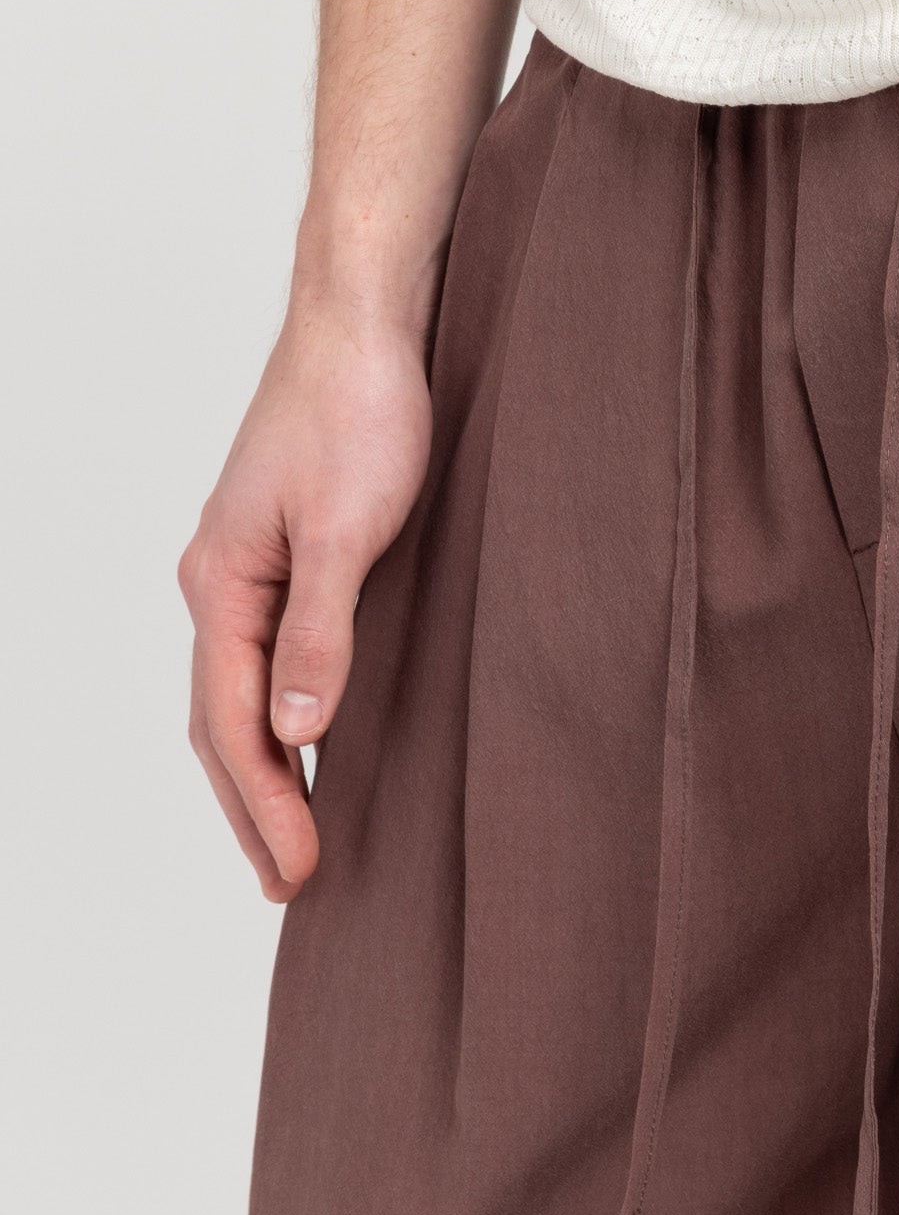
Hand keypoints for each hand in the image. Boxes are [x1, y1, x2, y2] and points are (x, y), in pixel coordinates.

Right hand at [179, 298, 432, 900]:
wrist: (364, 326)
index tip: (297, 873)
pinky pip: (266, 659)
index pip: (232, 723)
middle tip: (288, 888)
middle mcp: (217, 582)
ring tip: (288, 841)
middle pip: (221, 723)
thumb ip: (323, 631)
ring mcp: (245, 568)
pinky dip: (277, 716)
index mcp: (221, 583)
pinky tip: (305, 740)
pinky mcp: (282, 553)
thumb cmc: (357, 412)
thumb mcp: (347, 529)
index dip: (265, 805)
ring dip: (261, 771)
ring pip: (238, 695)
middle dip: (253, 808)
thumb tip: (298, 728)